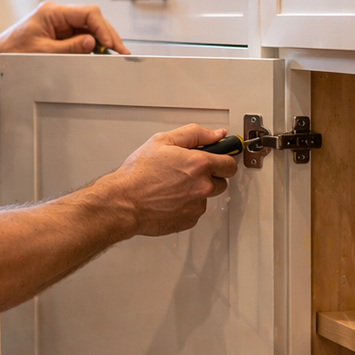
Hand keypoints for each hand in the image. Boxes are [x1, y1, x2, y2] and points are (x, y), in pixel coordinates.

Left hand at [0, 1, 128, 59]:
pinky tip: (98, 56)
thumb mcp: (43, 53)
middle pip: (91, 20)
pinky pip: (79, 38)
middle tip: (121, 52)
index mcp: (51, 12)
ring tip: (113, 56)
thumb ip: (70, 47)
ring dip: (100, 42)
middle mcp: (56, 15)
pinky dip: (90, 47)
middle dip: (106, 35)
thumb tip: (92, 42)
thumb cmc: (10, 55)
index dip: (103, 28)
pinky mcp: (57, 36)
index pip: (87, 13)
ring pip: (88, 29)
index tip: (111, 44)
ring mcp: (57, 25)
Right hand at [98, 124, 239, 236]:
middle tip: (186, 173)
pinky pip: (194, 210)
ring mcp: (197, 206)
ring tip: (173, 186)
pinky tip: (169, 198)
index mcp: (199, 164)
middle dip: (209, 176)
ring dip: (196, 192)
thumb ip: (195, 134)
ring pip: (206, 197)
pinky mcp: (189, 220)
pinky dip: (186, 205)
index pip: (230, 164)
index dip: (223, 161)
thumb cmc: (138, 173)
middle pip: (221, 182)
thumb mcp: (163, 141)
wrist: (124, 201)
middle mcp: (203, 186)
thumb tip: (216, 134)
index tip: (217, 161)